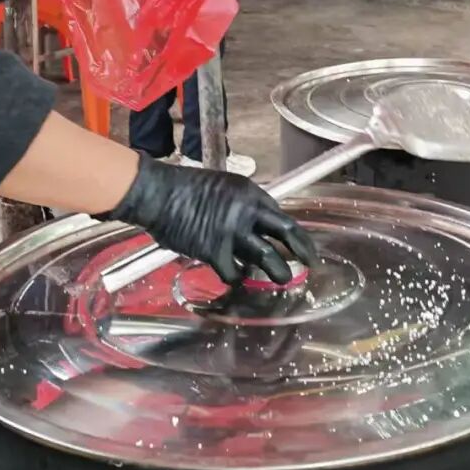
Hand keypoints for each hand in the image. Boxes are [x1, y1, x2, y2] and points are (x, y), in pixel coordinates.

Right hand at [101, 153, 316, 283]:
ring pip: (266, 258)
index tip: (303, 247)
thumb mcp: (224, 189)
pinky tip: (235, 278)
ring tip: (282, 280)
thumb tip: (258, 230)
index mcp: (250, 193)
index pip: (282, 217)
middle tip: (310, 264)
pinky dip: (235, 278)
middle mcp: (247, 211)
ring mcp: (232, 232)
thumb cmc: (187, 189)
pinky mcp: (215, 250)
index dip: (296, 235)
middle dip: (301, 251)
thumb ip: (243, 208)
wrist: (160, 194)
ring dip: (277, 272)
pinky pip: (233, 272)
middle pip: (285, 233)